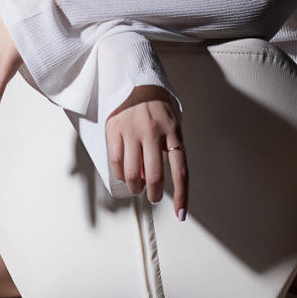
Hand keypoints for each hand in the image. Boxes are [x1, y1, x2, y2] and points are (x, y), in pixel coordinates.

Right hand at [106, 85, 187, 218]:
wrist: (137, 82)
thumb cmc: (158, 110)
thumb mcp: (171, 126)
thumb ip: (166, 151)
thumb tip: (150, 180)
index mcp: (173, 131)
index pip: (181, 170)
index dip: (182, 195)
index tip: (180, 215)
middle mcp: (153, 131)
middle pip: (154, 175)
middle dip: (154, 194)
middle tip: (153, 197)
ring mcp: (132, 130)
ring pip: (132, 173)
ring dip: (136, 187)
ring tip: (138, 186)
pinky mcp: (114, 128)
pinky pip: (116, 162)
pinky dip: (121, 174)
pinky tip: (124, 174)